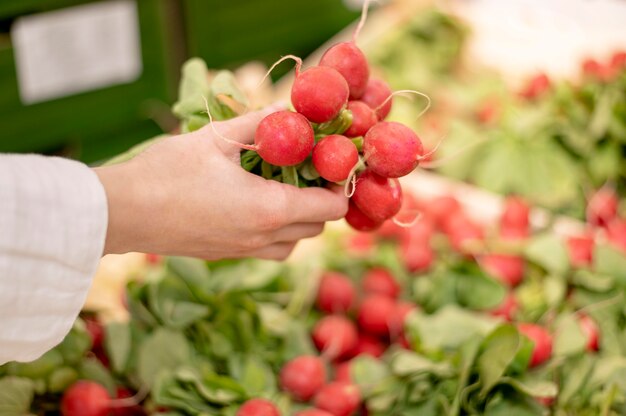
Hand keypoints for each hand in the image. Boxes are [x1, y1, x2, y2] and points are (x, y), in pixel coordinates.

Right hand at [95, 105, 347, 259]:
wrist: (123, 212)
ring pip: (293, 244)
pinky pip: (268, 250)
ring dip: (300, 221)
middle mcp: (263, 237)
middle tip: (307, 172)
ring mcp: (244, 251)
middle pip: (317, 228)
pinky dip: (276, 233)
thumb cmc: (168, 171)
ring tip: (284, 191)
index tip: (329, 164)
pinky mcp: (226, 255)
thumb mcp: (216, 138)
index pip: (330, 208)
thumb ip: (258, 123)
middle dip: (322, 202)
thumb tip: (285, 111)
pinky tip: (256, 206)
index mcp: (270, 208)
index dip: (339, 186)